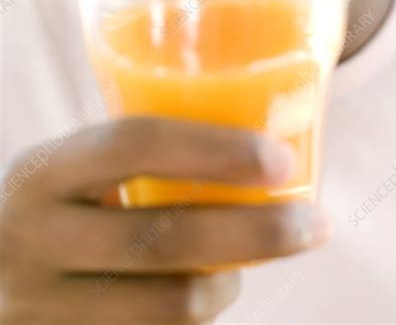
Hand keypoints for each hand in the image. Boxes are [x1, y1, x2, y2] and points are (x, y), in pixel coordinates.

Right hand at [0, 117, 329, 323]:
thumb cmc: (61, 209)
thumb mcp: (75, 172)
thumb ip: (136, 158)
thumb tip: (259, 136)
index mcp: (44, 170)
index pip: (132, 144)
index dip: (213, 149)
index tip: (281, 159)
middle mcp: (33, 237)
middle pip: (160, 237)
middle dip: (254, 232)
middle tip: (314, 222)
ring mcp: (40, 306)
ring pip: (167, 306)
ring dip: (227, 285)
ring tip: (246, 267)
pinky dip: (194, 322)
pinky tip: (205, 297)